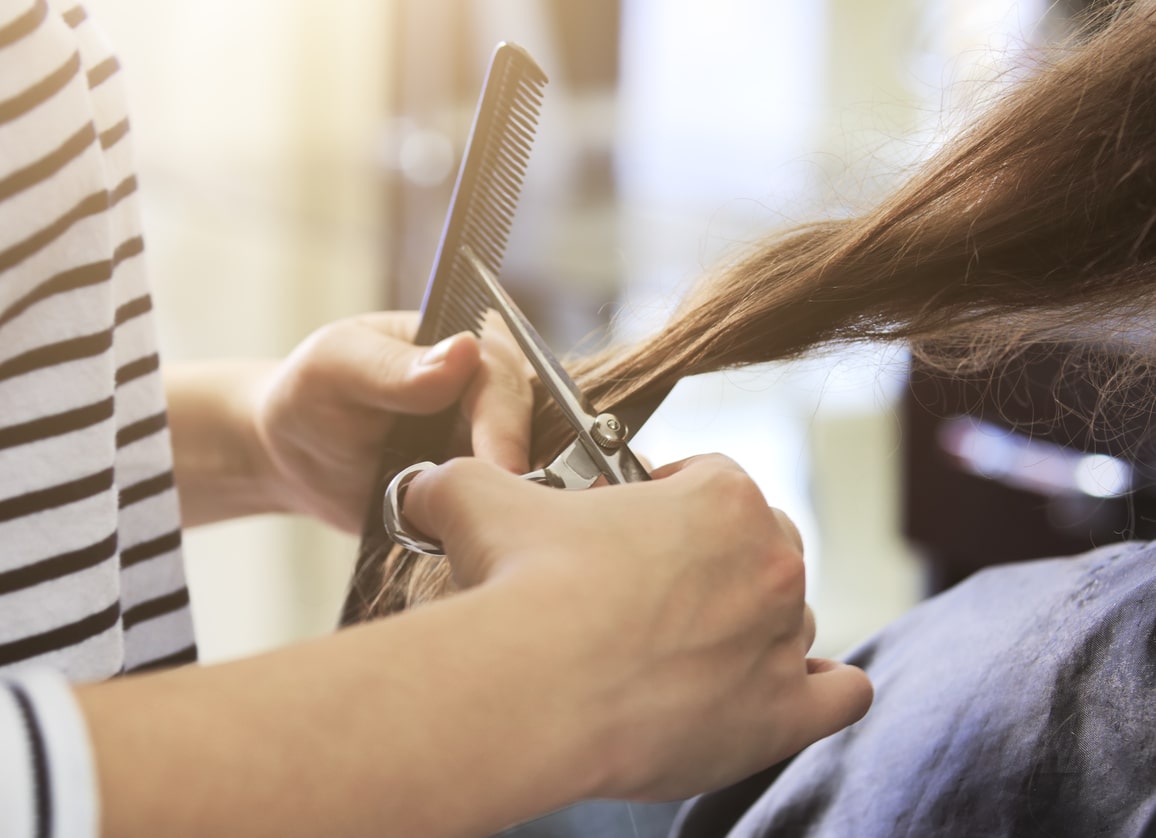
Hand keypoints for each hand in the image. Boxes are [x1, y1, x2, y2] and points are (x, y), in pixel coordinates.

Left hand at [254, 311, 531, 532]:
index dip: (506, 426)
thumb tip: (464, 352)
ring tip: (489, 535)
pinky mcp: (485, 488)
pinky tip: (477, 545)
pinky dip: (494, 528)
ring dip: (509, 504)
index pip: (504, 381)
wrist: (294, 456)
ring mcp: (492, 443)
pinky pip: (505, 510)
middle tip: (500, 518)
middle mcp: (493, 391)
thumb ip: (396, 367)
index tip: (503, 469)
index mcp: (470, 341)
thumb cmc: (311, 394)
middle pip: (531, 431)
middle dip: (515, 471)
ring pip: (527, 474)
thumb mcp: (339, 367)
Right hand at [400, 454, 873, 800]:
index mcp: (721, 496)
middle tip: (652, 590)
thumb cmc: (522, 584)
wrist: (534, 686)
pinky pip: (840, 694)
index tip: (630, 526)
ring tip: (685, 650)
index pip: (714, 479)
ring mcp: (782, 639)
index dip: (669, 498)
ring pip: (788, 622)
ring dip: (750, 629)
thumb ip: (463, 478)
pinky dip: (817, 691)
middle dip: (714, 561)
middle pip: (764, 547)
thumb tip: (425, 485)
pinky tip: (777, 691)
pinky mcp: (782, 715)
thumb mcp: (481, 500)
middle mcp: (769, 561)